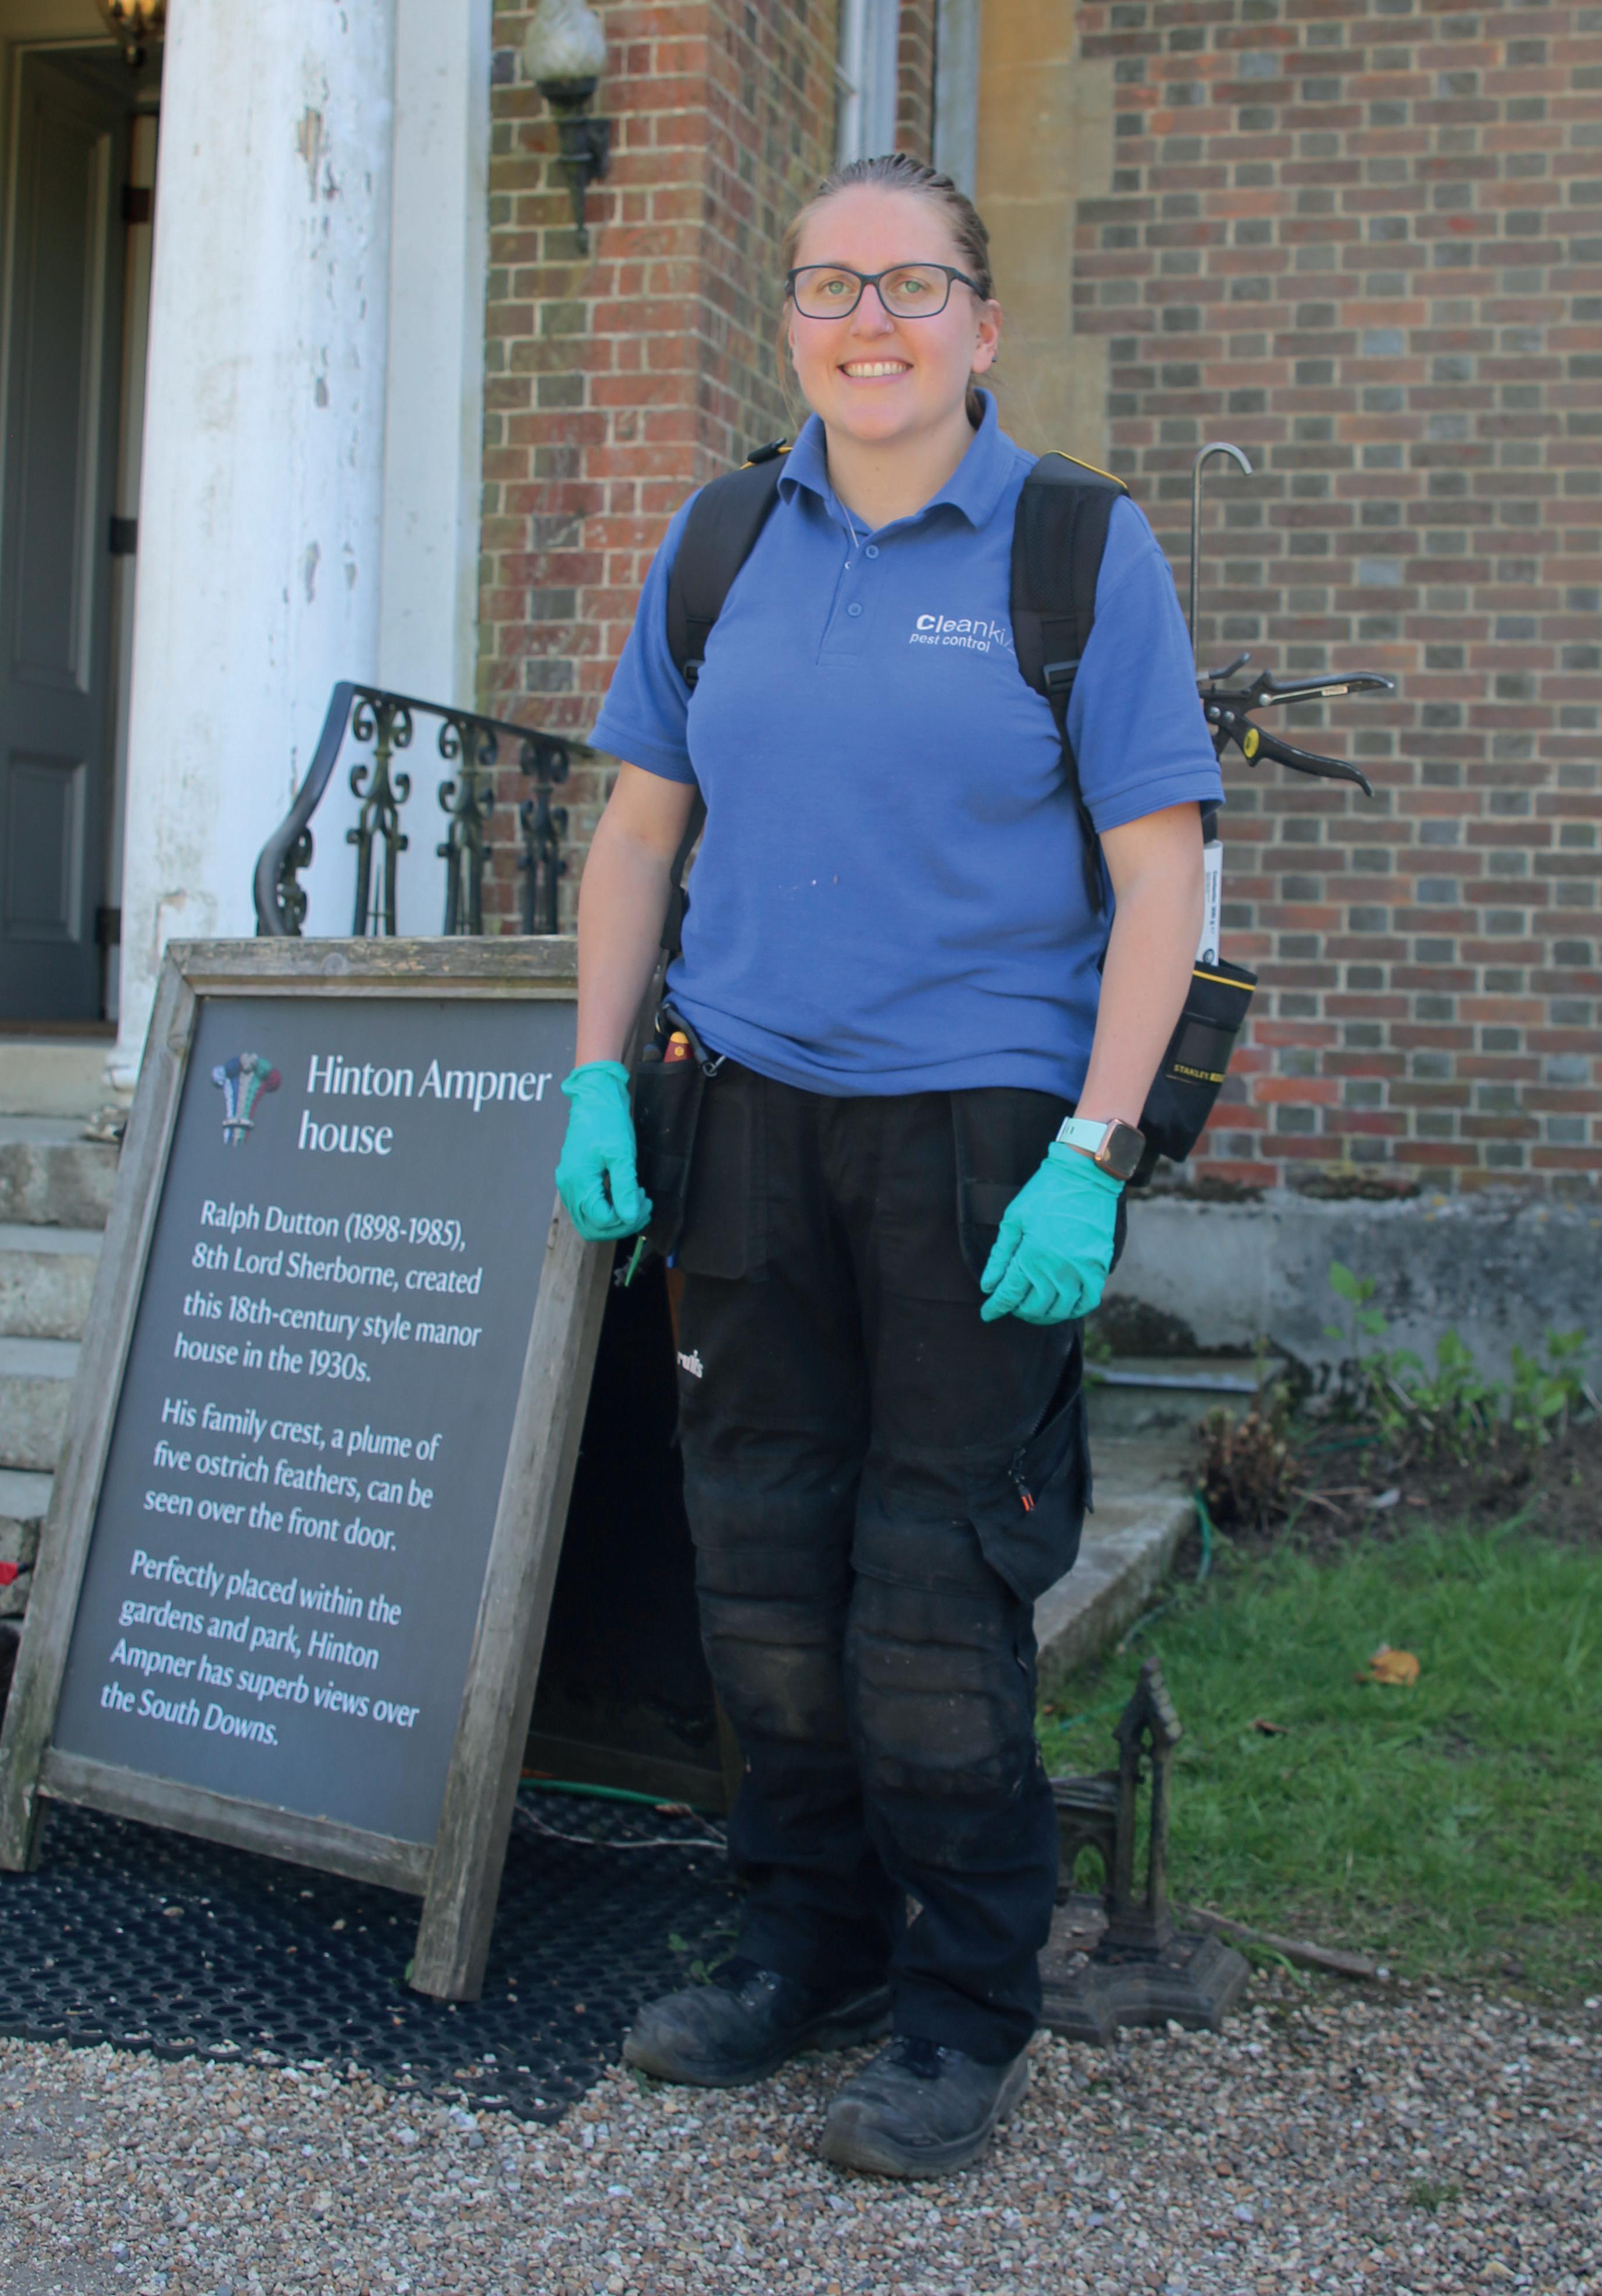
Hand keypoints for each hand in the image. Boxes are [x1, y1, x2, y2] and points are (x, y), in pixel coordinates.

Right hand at [555, 1062, 651, 1241]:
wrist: (595, 1098)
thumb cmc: (608, 1122)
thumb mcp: (622, 1154)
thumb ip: (625, 1187)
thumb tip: (629, 1217)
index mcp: (578, 1181)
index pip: (601, 1220)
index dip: (625, 1219)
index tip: (644, 1201)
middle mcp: (569, 1187)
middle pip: (592, 1227)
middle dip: (621, 1224)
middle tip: (643, 1209)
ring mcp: (569, 1184)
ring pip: (590, 1220)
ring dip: (616, 1219)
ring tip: (638, 1202)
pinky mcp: (575, 1180)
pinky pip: (589, 1206)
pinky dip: (608, 1208)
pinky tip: (626, 1195)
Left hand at [979, 1144, 1121, 1324]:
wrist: (1084, 1176)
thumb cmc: (1044, 1194)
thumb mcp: (1013, 1220)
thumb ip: (1000, 1256)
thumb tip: (988, 1286)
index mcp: (1032, 1256)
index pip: (1010, 1294)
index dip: (996, 1307)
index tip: (987, 1313)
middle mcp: (1057, 1269)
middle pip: (1034, 1306)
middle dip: (1017, 1310)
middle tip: (1011, 1306)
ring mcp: (1081, 1270)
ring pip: (1059, 1309)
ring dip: (1042, 1315)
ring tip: (1032, 1309)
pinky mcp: (1098, 1267)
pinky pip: (1087, 1301)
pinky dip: (1073, 1310)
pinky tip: (1061, 1306)